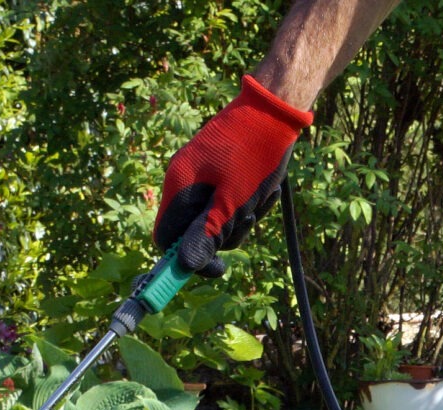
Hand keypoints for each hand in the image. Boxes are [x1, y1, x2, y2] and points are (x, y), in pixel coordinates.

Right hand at [153, 75, 313, 276]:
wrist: (276, 108)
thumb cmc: (255, 153)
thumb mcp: (233, 200)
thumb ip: (208, 233)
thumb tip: (184, 264)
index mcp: (178, 185)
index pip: (167, 237)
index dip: (187, 258)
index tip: (219, 267)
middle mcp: (183, 180)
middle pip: (193, 231)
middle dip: (224, 234)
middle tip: (249, 218)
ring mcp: (200, 175)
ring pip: (214, 219)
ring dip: (240, 219)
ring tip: (262, 199)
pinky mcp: (218, 172)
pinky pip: (226, 202)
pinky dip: (246, 204)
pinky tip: (267, 191)